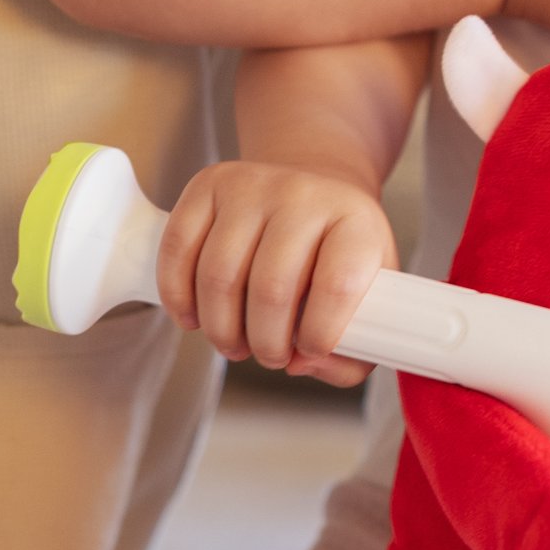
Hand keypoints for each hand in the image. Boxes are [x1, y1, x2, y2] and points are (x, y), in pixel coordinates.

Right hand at [155, 162, 394, 385]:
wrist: (311, 197)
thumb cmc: (337, 258)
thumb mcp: (371, 302)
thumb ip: (351, 355)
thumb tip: (301, 364)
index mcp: (355, 223)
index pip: (337, 285)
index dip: (320, 334)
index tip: (309, 352)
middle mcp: (304, 195)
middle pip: (270, 288)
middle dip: (265, 342)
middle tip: (269, 357)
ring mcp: (252, 185)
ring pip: (219, 276)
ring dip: (221, 330)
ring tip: (234, 344)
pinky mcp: (209, 184)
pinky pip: (178, 248)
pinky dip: (178, 297)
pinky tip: (193, 319)